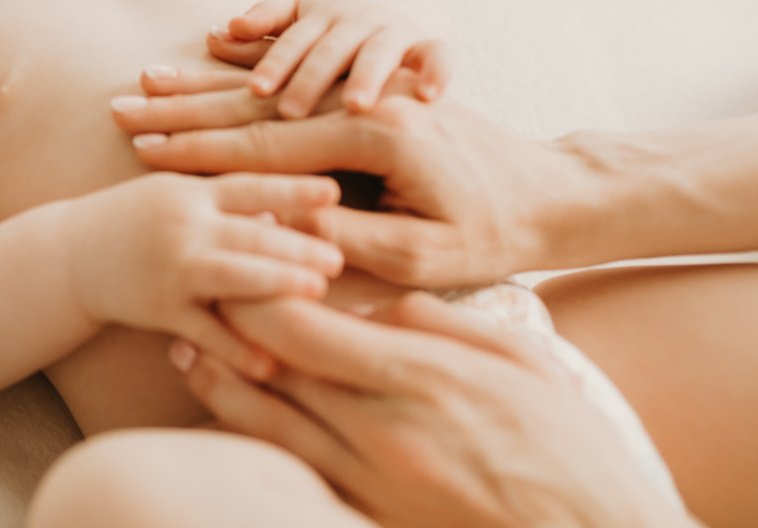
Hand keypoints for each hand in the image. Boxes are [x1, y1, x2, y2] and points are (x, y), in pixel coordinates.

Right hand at [66, 172, 344, 380]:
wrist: (66, 256)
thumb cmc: (131, 220)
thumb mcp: (173, 194)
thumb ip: (224, 198)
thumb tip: (287, 205)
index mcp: (190, 193)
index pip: (250, 185)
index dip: (293, 189)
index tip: (334, 191)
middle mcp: (182, 226)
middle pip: (249, 233)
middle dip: (296, 245)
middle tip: (338, 256)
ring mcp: (170, 269)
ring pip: (231, 277)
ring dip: (275, 284)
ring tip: (317, 291)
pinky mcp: (158, 309)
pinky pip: (204, 332)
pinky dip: (235, 348)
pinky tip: (267, 363)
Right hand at [114, 67, 584, 285]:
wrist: (553, 191)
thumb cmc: (493, 232)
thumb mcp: (422, 255)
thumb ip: (347, 239)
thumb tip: (278, 228)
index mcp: (374, 135)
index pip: (264, 143)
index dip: (198, 151)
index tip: (141, 151)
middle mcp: (365, 99)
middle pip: (255, 101)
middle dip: (183, 109)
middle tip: (121, 105)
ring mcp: (370, 87)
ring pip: (271, 81)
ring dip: (204, 81)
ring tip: (148, 79)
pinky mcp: (375, 90)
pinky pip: (304, 66)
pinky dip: (251, 62)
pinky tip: (212, 51)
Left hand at [175, 293, 690, 527]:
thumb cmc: (571, 446)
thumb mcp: (520, 360)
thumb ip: (442, 324)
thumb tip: (382, 306)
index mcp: (420, 378)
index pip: (301, 326)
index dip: (258, 290)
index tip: (241, 256)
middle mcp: (381, 431)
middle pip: (271, 371)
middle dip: (228, 326)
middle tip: (198, 291)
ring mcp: (370, 481)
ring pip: (266, 426)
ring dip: (218, 383)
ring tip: (187, 349)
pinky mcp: (369, 514)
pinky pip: (292, 471)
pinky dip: (254, 437)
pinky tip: (230, 412)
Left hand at [212, 0, 449, 117]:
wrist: (408, 2)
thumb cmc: (338, 25)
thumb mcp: (302, 15)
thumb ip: (265, 25)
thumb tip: (216, 33)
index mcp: (321, 17)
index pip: (293, 42)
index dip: (276, 63)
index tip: (256, 90)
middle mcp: (356, 21)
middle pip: (331, 50)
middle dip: (311, 78)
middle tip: (290, 111)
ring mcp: (394, 32)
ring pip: (380, 53)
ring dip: (368, 77)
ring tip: (356, 105)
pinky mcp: (430, 45)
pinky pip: (439, 57)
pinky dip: (436, 72)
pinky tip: (428, 97)